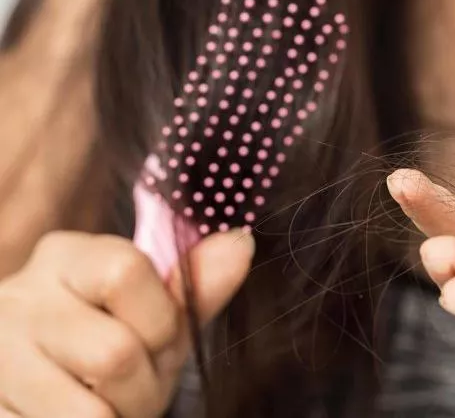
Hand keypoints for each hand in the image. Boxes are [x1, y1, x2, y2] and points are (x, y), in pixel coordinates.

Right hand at [0, 230, 253, 417]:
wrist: (36, 389)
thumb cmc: (108, 343)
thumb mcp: (157, 315)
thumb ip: (196, 288)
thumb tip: (241, 244)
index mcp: (68, 258)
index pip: (125, 272)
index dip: (160, 321)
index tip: (157, 337)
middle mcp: (21, 298)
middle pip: (113, 353)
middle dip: (144, 387)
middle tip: (136, 388)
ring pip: (87, 411)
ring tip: (107, 406)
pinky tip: (73, 412)